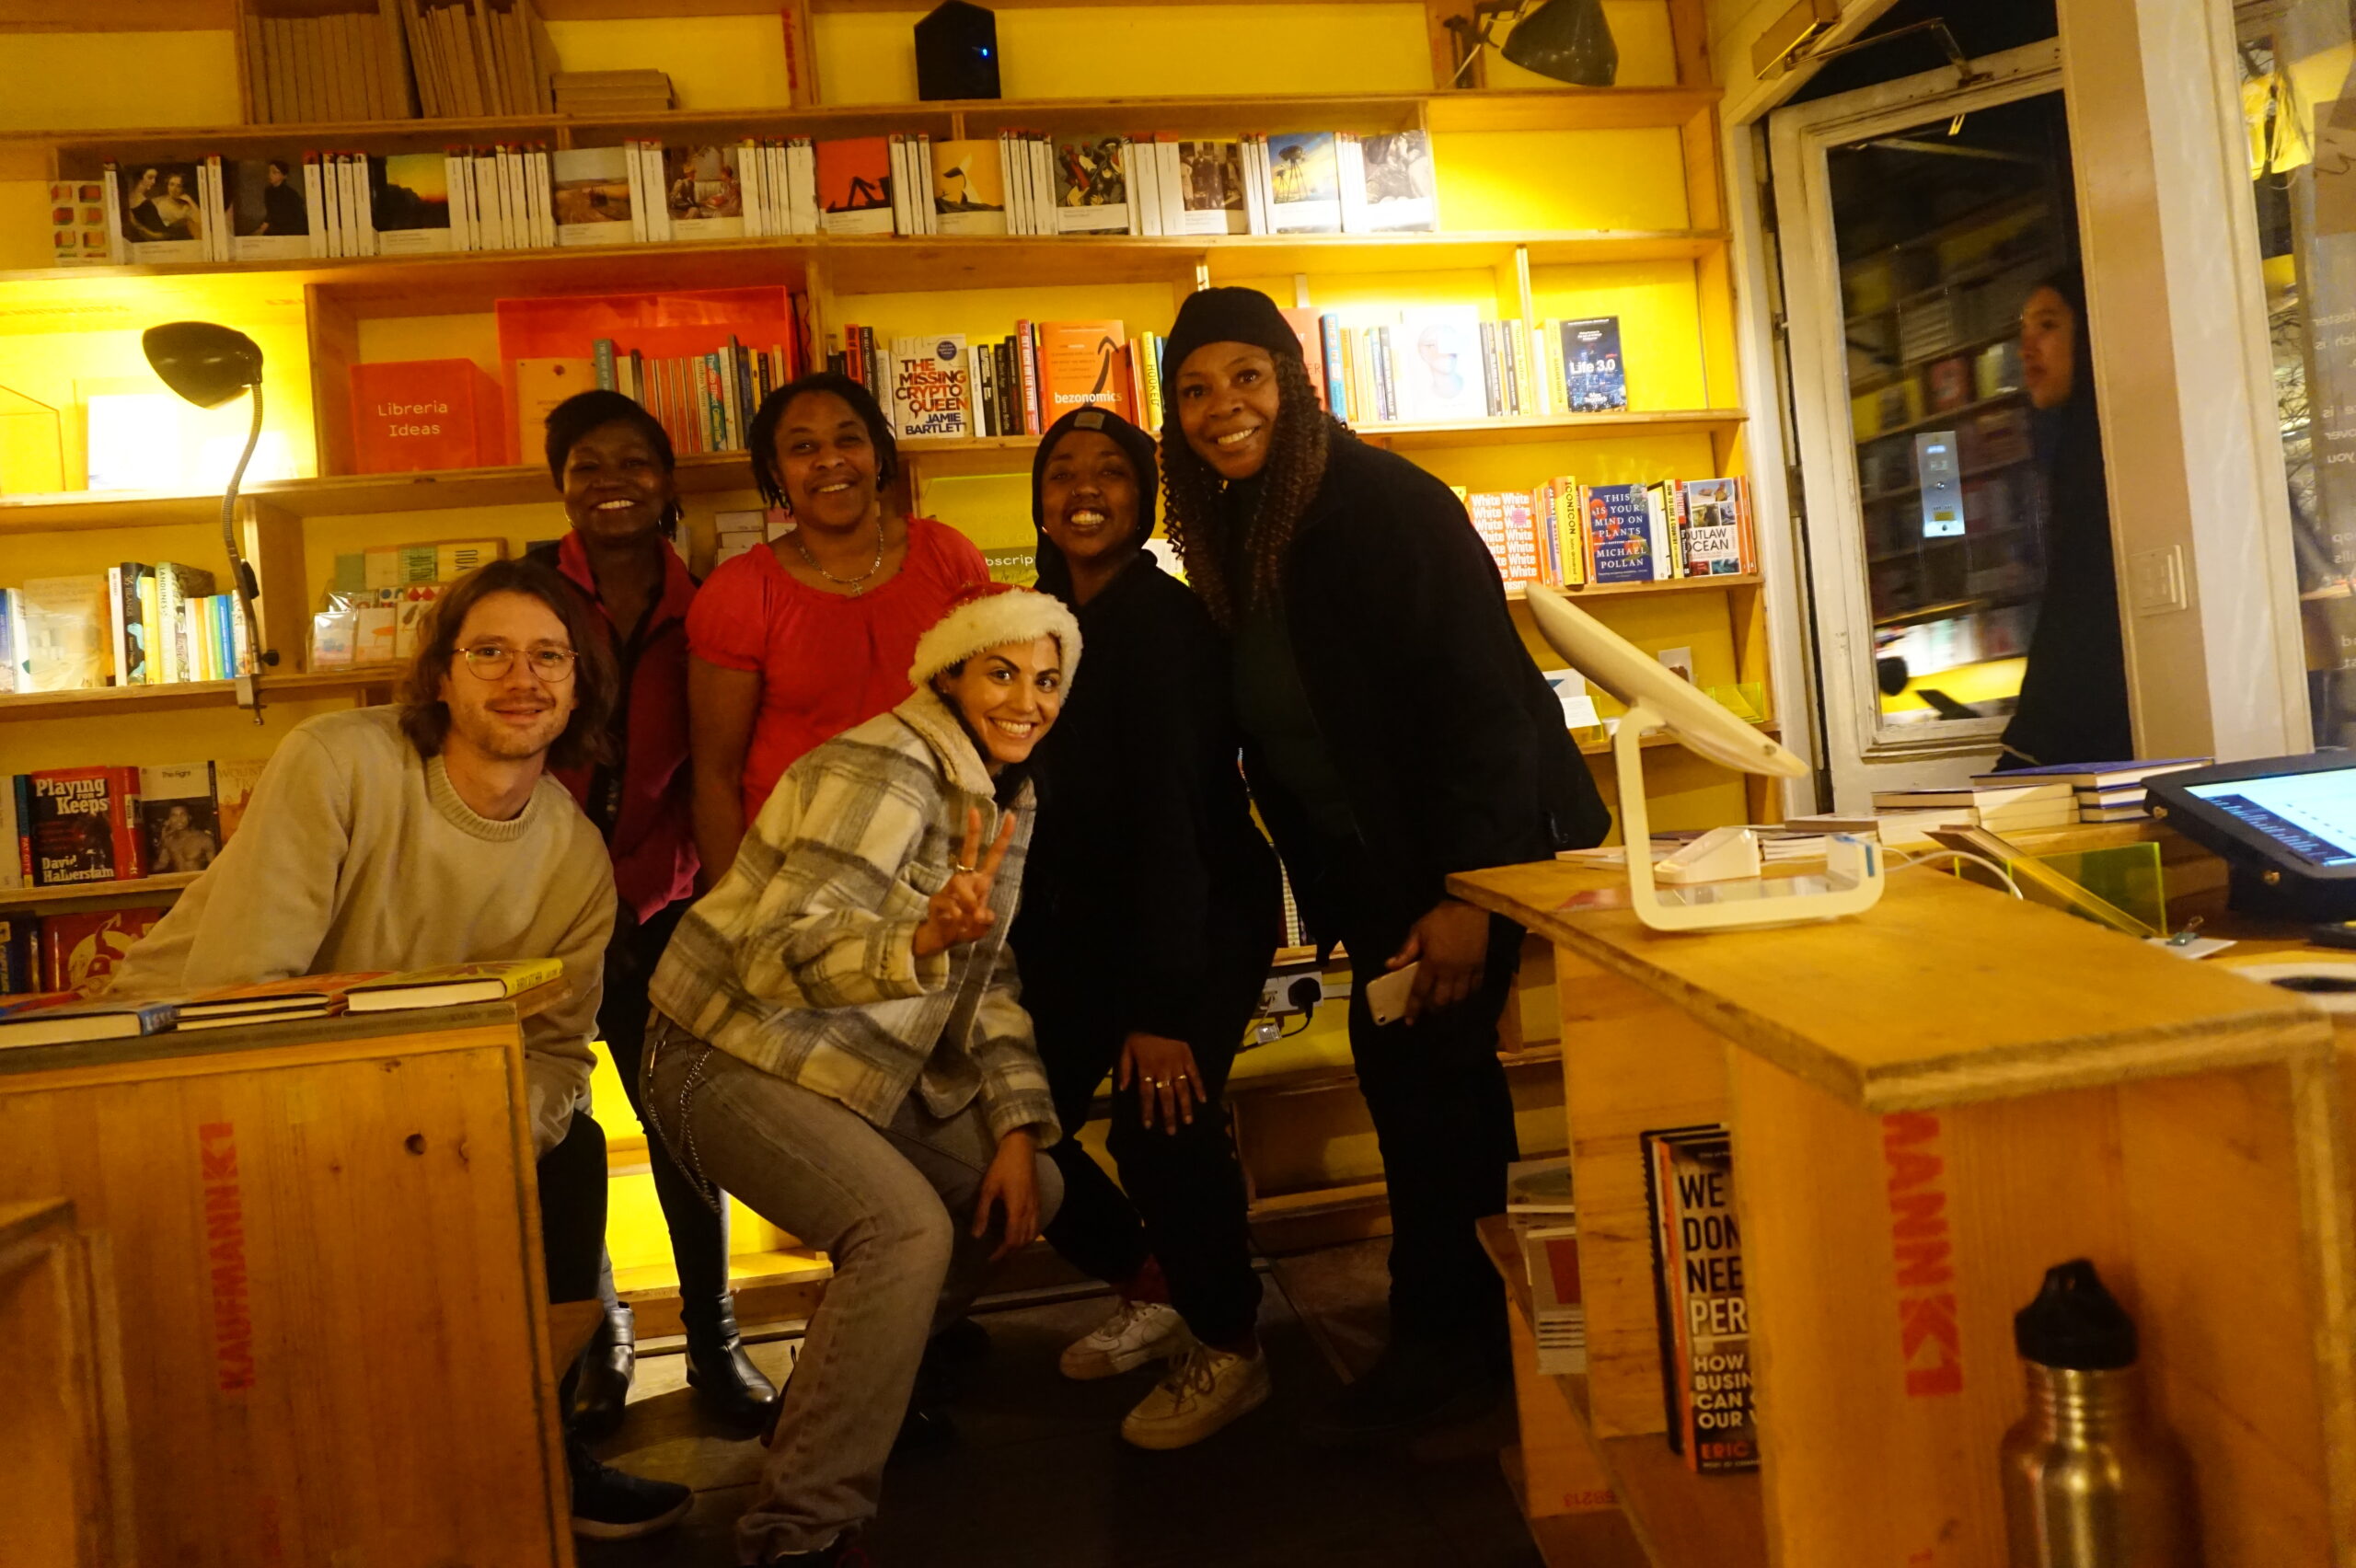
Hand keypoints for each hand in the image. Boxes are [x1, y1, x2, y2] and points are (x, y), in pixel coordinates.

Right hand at [913, 807, 1017, 958]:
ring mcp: (950, 888)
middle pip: (968, 852)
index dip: (1003, 838)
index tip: (1011, 816)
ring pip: (959, 883)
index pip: (994, 856)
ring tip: (968, 918)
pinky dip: (955, 915)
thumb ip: (985, 921)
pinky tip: (956, 923)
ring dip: (968, 901)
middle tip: (974, 811)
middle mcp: (966, 880)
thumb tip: (980, 913)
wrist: (941, 939)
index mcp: (982, 882)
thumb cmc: (965, 928)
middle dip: (973, 832)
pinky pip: (948, 902)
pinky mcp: (937, 899)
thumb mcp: (982, 928)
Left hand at [973, 1128, 1041, 1261]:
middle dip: (1011, 1252)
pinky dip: (1028, 1236)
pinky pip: (1036, 1226)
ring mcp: (1036, 1207)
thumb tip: (976, 1235)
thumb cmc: (1002, 1167)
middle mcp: (1030, 1212)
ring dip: (1020, 1245)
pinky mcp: (1038, 1202)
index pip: (1012, 1240)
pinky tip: (1020, 1235)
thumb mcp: (988, 1189)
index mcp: (1017, 1210)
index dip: (1002, 1252)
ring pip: (1032, 1235)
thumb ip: (982, 1213)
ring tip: (1007, 1249)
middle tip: (996, 1256)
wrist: (1021, 1149)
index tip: (990, 1258)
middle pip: (1023, 1241)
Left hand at [1118, 1032, 1203, 1134]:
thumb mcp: (1126, 1049)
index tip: (1148, 1126)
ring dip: (1185, 1106)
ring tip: (1188, 1121)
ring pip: (1182, 1089)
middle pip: (1166, 1097)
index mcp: (1147, 1069)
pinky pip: (1195, 1075)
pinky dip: (1199, 1087)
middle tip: (1172, 1131)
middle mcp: (1163, 1071)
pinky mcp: (1188, 1058)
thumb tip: (1123, 1089)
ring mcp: (1178, 1065)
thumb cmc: (1140, 1034)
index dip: (1147, 1111)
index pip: (1146, 1095)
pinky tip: (1203, 1100)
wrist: (1158, 1014)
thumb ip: (1125, 1069)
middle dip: (1169, 1115)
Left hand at [1388, 899, 1490, 1024]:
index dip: (1414, 1008)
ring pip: (1459, 998)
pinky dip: (1467, 995)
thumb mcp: (1419, 930)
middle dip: (1433, 1009)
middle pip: (1441, 1000)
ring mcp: (1467, 971)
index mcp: (1433, 963)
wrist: (1473, 908)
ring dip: (1450, 1004)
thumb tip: (1390, 966)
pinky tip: (1462, 994)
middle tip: (1427, 1009)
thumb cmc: (1443, 918)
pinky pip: (1475, 988)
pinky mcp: (1481, 967)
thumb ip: (1406, 950)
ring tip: (1444, 1003)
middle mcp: (1450, 972)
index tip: (1410, 1021)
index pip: (1420, 991)